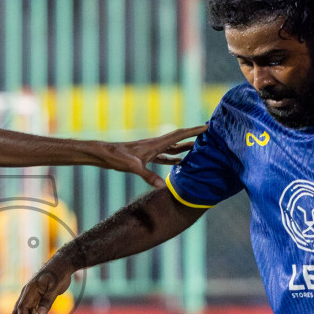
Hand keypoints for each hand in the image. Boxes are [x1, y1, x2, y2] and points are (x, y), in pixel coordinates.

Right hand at [13, 261, 75, 313]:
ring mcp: (32, 297)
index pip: (21, 308)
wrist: (63, 266)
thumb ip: (47, 301)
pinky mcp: (37, 300)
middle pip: (20, 313)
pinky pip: (33, 313)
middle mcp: (28, 295)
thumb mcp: (55, 288)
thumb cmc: (59, 274)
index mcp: (30, 290)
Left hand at [87, 125, 204, 188]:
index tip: (206, 127)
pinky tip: (179, 162)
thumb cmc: (117, 158)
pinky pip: (165, 156)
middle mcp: (155, 145)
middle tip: (208, 134)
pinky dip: (174, 158)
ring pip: (173, 147)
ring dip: (185, 147)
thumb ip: (149, 176)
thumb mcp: (133, 167)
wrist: (105, 154)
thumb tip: (164, 186)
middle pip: (178, 139)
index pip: (178, 135)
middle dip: (193, 136)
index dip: (193, 131)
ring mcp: (151, 150)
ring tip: (198, 147)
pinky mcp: (147, 156)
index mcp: (155, 144)